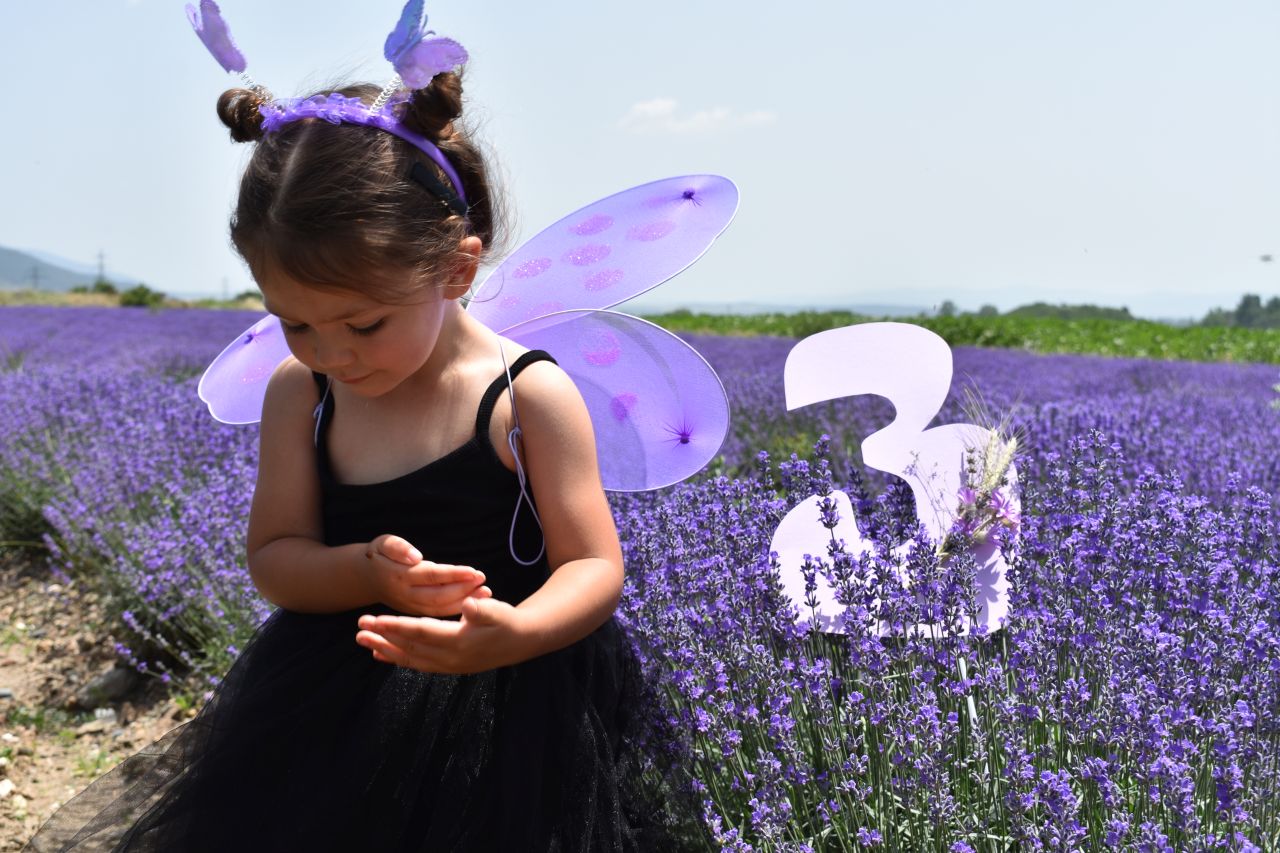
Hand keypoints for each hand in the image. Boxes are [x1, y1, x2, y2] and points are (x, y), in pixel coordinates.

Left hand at [354, 597, 531, 673]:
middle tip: (359, 629)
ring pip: (410, 659)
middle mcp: (450, 658)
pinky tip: (382, 655)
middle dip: (382, 638)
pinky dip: (398, 659)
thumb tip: (467, 605)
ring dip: (385, 650)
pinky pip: (418, 665)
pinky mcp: (449, 667)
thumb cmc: (508, 621)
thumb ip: (481, 608)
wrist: (522, 642)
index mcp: (458, 641)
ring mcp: (448, 666)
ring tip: (363, 642)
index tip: (374, 619)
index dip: (396, 626)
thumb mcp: (498, 610)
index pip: (420, 632)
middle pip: (409, 648)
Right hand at [364, 534, 491, 616]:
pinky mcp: (414, 612)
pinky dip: (456, 609)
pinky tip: (474, 603)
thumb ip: (398, 548)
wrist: (364, 578)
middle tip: (484, 582)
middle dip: (464, 589)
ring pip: (439, 608)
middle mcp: (404, 595)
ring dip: (464, 601)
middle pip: (438, 595)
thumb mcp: (383, 544)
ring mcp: (409, 607)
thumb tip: (416, 557)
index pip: (431, 576)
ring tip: (486, 593)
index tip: (474, 571)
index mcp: (398, 576)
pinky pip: (437, 614)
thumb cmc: (379, 555)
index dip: (453, 574)